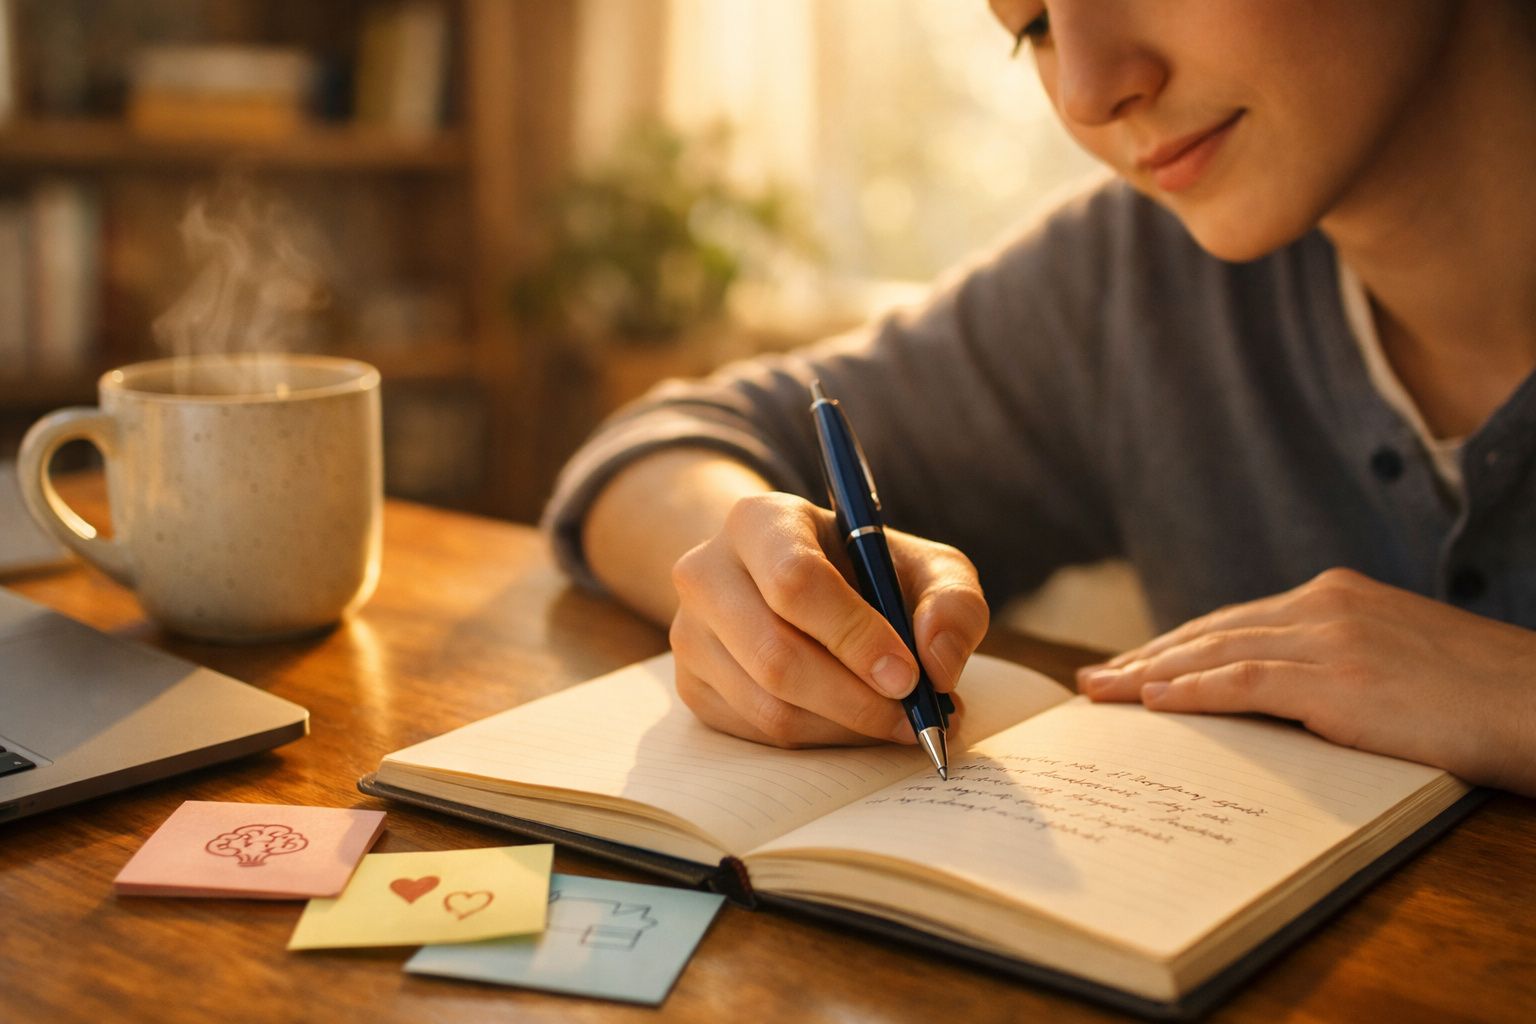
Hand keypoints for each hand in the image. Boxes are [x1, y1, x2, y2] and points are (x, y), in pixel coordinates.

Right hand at [669, 492, 988, 747]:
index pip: (795, 582)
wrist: (797, 583)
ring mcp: (689, 633)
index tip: (908, 676)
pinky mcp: (692, 685)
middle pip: (775, 655)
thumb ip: (952, 603)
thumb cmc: (868, 571)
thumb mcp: (925, 566)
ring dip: (844, 729)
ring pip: (768, 706)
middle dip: (856, 699)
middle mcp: (706, 572)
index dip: (855, 636)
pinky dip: (819, 741)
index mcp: (759, 521)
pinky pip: (757, 733)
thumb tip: (937, 665)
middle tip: (913, 717)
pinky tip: (854, 723)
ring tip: (897, 723)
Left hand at [1077, 568, 1535, 794]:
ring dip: (1149, 676)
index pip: (1231, 622)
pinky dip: (1192, 691)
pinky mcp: (1342, 680)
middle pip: (1210, 632)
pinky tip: (1153, 703)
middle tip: (1092, 681)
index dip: (1173, 645)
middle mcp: (1324, 606)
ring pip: (1215, 652)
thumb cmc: (1477, 694)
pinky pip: (1246, 684)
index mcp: (1335, 596)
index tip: (1129, 666)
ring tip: (1102, 695)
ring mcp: (1332, 639)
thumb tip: (1275, 696)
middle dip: (1145, 658)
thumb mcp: (1394, 661)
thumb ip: (1332, 663)